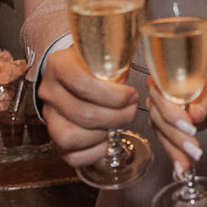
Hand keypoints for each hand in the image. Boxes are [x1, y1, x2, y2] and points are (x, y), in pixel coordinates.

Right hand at [38, 46, 138, 168]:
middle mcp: (49, 90)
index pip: (82, 83)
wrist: (75, 71)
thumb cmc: (97, 63)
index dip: (113, 95)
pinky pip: (70, 155)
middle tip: (132, 110)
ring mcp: (48, 115)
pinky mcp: (53, 137)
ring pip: (71, 136)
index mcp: (59, 64)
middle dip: (117, 116)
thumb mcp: (106, 51)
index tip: (132, 95)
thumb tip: (157, 53)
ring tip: (119, 124)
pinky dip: (94, 152)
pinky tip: (107, 139)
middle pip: (82, 113)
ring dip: (103, 134)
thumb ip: (122, 52)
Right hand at [146, 61, 206, 173]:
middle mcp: (160, 94)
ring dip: (175, 149)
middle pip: (160, 117)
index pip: (162, 96)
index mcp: (168, 77)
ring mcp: (163, 111)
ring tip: (188, 161)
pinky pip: (168, 141)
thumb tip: (195, 114)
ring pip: (162, 132)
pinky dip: (175, 154)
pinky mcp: (169, 126)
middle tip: (193, 147)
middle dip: (176, 135)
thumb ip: (204, 99)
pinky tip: (181, 166)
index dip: (172, 113)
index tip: (189, 125)